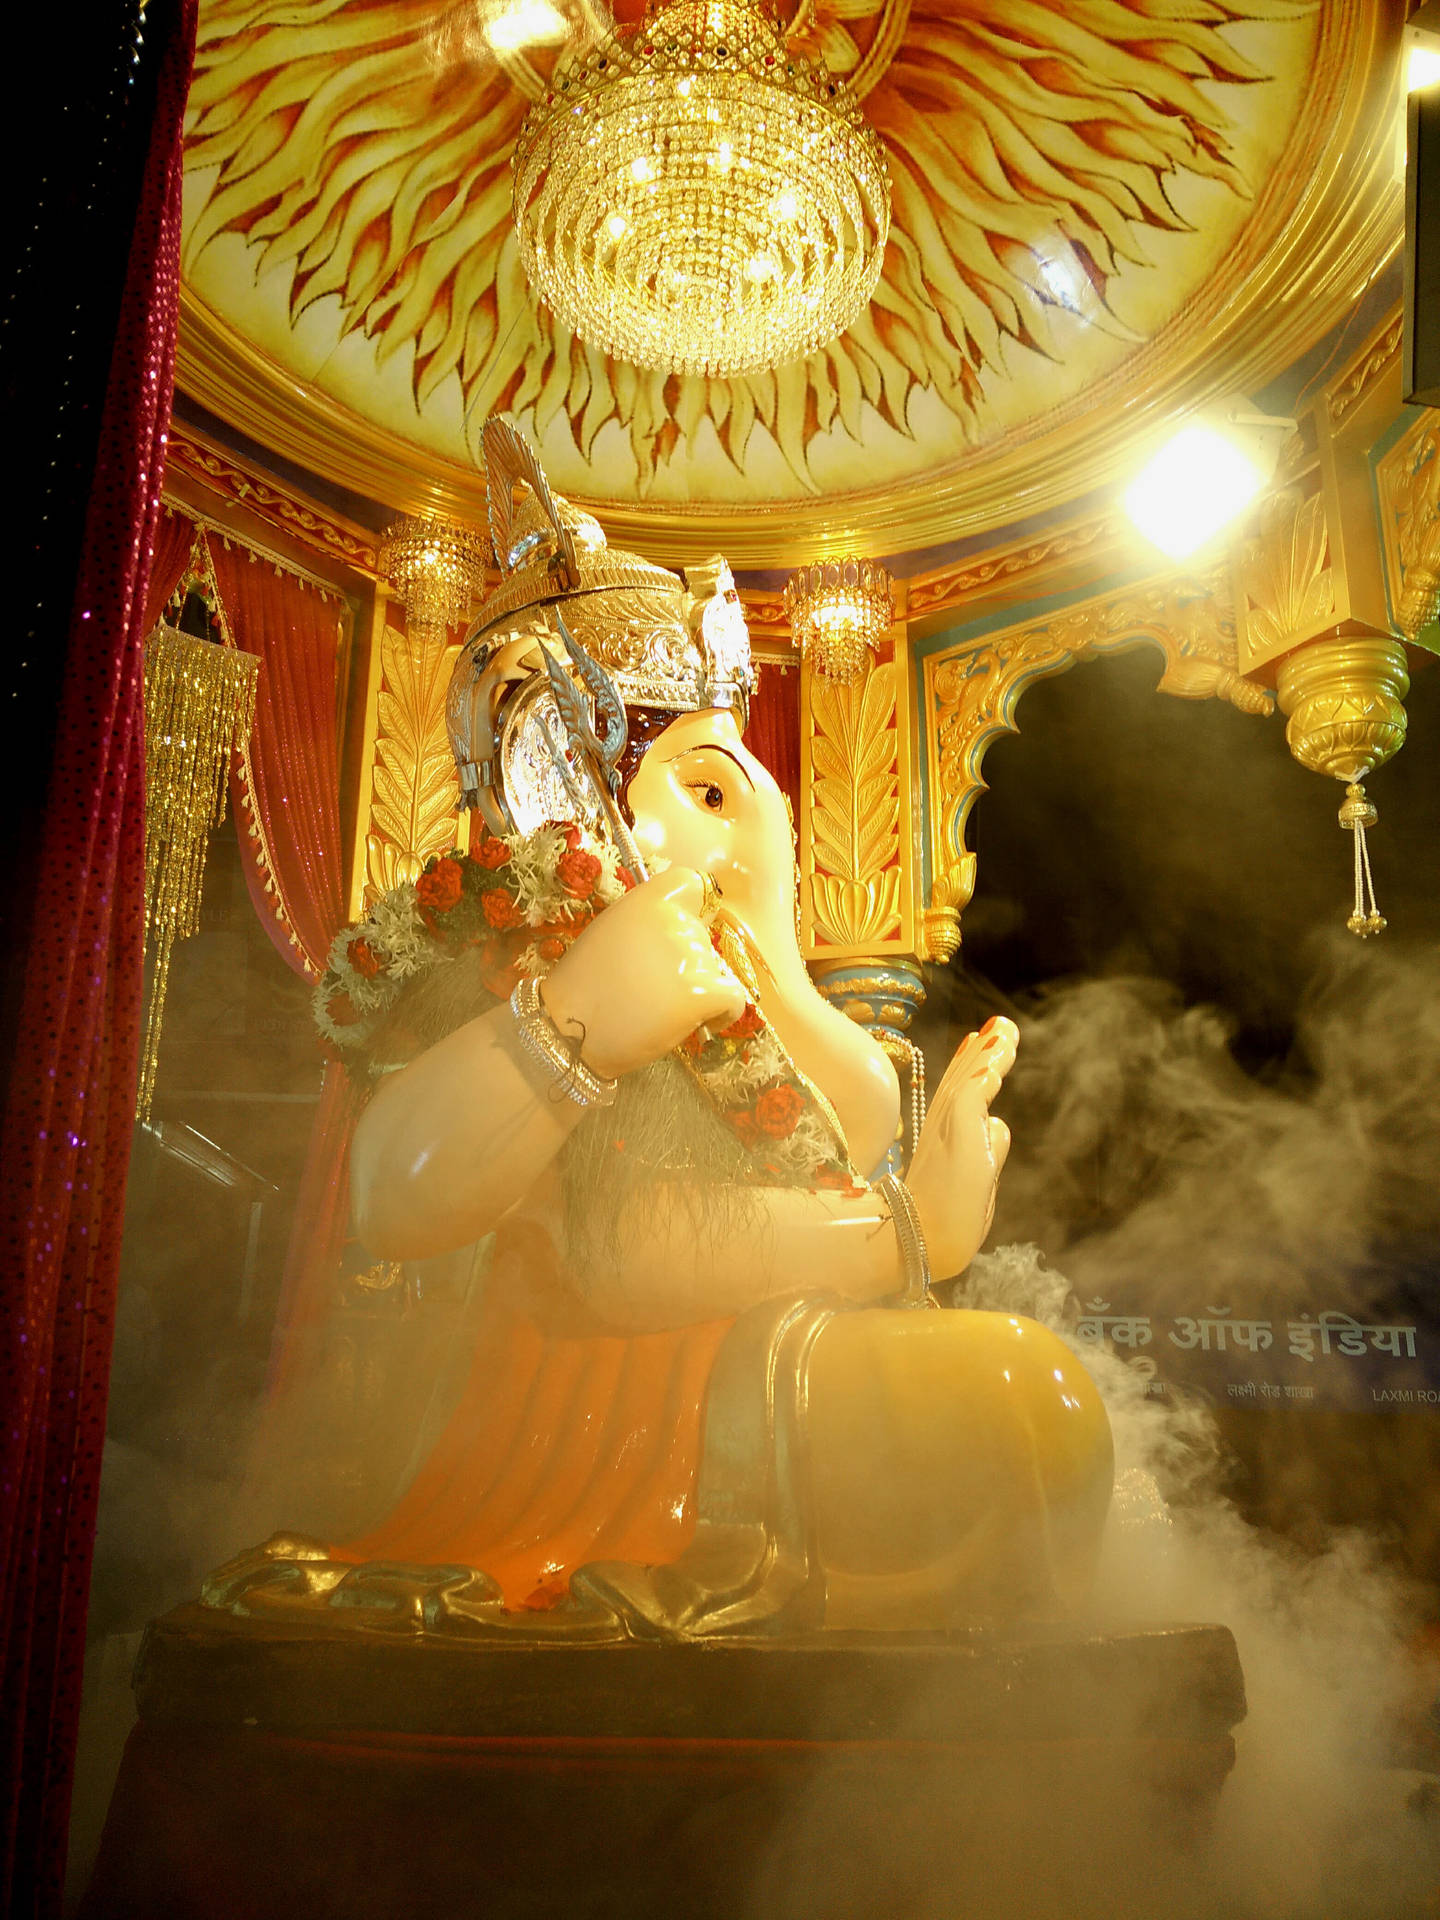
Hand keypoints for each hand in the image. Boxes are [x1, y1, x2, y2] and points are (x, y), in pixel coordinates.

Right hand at [539, 868, 746, 1079]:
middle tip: (656, 989)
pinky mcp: (704, 993)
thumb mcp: (607, 933)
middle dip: (688, 961)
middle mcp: (674, 922)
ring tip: (662, 1011)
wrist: (570, 1032)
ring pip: (716, 970)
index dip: (692, 908)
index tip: (684, 929)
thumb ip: (644, 924)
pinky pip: (733, 1000)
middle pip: (703, 936)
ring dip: (699, 990)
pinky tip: (702, 1024)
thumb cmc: (581, 988)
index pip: (691, 884)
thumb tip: (673, 932)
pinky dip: (723, 1013)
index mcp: (647, 901)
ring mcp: (691, 957)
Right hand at [904, 1016, 1017, 1279]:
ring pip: (969, 1081)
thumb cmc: (945, 1223)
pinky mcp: (958, 1134)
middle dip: (981, 1051)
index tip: (980, 1042)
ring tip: (1004, 1029)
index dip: (971, 1067)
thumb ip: (989, 1152)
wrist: (922, 1243)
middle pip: (963, 1080)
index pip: (961, 1096)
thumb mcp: (978, 1183)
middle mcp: (943, 1129)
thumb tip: (1001, 1124)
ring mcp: (949, 1130)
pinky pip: (972, 1096)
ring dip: (988, 1055)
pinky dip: (982, 1074)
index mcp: (945, 1140)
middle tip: (997, 1024)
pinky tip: (996, 1057)